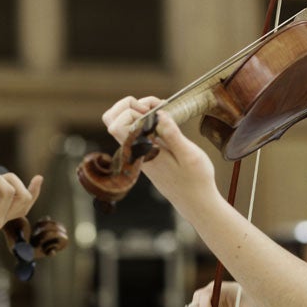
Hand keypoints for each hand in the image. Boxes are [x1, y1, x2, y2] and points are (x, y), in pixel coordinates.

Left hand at [104, 97, 216, 215]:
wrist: (194, 201)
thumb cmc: (195, 180)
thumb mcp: (190, 155)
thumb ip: (172, 135)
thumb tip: (158, 114)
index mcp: (142, 152)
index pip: (117, 125)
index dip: (131, 111)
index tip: (154, 112)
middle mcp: (135, 151)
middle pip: (111, 121)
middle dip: (127, 105)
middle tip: (151, 108)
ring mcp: (137, 151)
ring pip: (122, 123)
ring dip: (137, 110)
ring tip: (161, 109)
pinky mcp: (143, 151)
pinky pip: (134, 130)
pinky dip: (144, 118)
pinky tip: (163, 119)